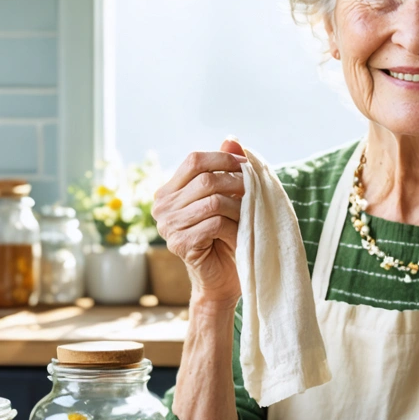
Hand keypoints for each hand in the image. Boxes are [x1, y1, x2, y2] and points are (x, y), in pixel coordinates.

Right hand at [152, 139, 246, 305]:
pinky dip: (235, 227)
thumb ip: (226, 170)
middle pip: (206, 179)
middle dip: (237, 184)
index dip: (222, 159)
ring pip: (213, 200)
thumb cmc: (227, 237)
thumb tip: (231, 139)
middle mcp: (163, 207)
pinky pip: (214, 223)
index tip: (247, 165)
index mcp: (169, 191)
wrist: (223, 281)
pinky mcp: (180, 244)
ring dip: (239, 208)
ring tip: (249, 218)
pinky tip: (240, 235)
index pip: (194, 160)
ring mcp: (168, 226)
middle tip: (255, 194)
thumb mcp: (229, 198)